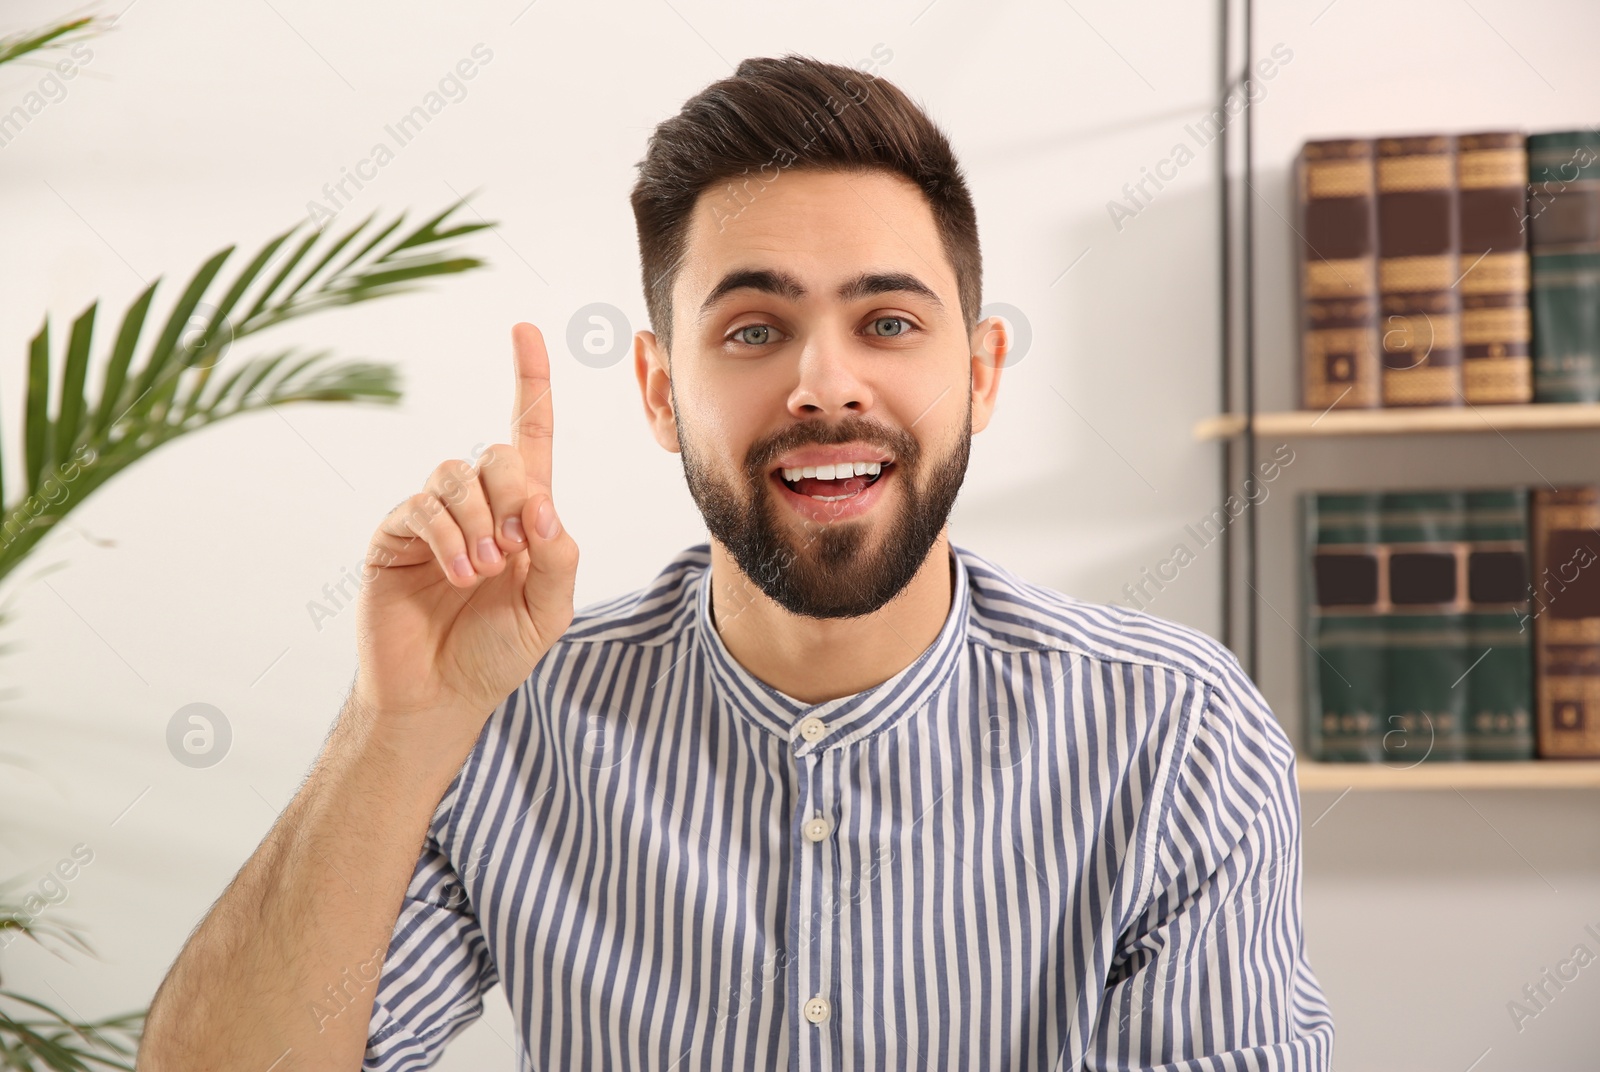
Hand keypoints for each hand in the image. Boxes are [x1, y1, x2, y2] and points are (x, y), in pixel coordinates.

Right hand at [349, 322, 578, 752]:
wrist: (441, 695)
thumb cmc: (498, 652)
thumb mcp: (550, 608)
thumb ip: (560, 555)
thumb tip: (542, 503)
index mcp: (522, 514)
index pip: (528, 435)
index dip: (529, 381)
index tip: (525, 329)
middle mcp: (476, 505)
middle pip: (497, 454)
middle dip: (513, 497)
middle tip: (513, 552)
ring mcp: (433, 516)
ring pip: (458, 475)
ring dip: (480, 523)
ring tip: (483, 574)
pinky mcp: (395, 533)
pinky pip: (422, 506)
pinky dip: (449, 536)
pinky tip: (461, 573)